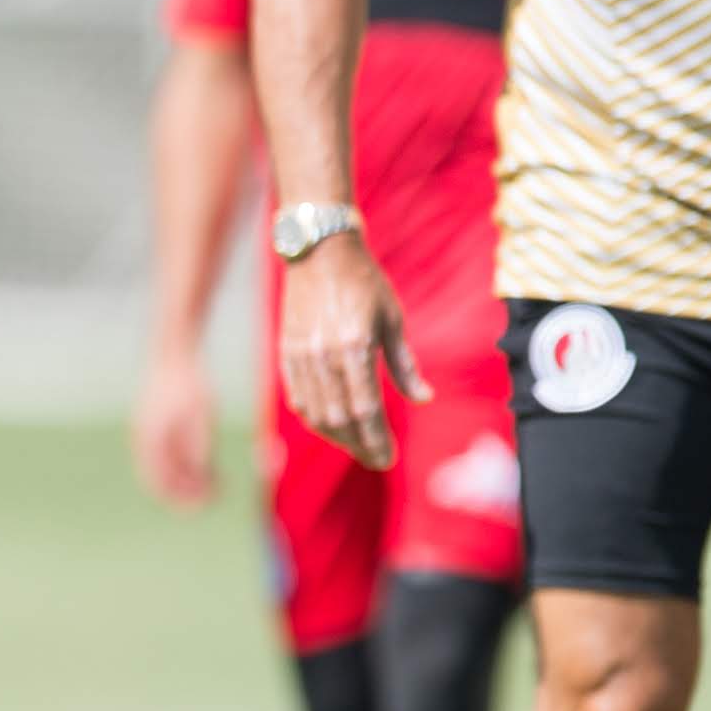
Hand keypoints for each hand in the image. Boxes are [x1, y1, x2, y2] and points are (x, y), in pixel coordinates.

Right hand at [130, 347, 218, 506]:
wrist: (174, 350)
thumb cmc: (189, 381)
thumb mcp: (201, 415)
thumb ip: (200, 447)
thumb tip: (203, 476)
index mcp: (152, 441)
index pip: (163, 484)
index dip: (186, 499)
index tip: (211, 502)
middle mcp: (145, 441)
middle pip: (162, 480)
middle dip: (188, 492)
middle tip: (217, 495)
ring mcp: (147, 433)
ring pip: (165, 468)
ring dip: (188, 478)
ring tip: (217, 479)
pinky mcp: (155, 425)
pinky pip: (167, 454)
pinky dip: (184, 463)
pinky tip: (206, 461)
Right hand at [274, 236, 426, 467]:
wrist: (319, 250)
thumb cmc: (364, 281)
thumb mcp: (392, 319)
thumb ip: (404, 365)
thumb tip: (423, 399)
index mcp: (355, 346)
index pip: (365, 410)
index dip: (377, 440)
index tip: (388, 459)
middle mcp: (324, 355)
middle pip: (340, 419)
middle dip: (359, 446)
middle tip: (376, 458)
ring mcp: (302, 355)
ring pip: (316, 413)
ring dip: (337, 437)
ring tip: (357, 445)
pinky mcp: (286, 352)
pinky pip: (298, 398)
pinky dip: (315, 418)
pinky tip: (331, 425)